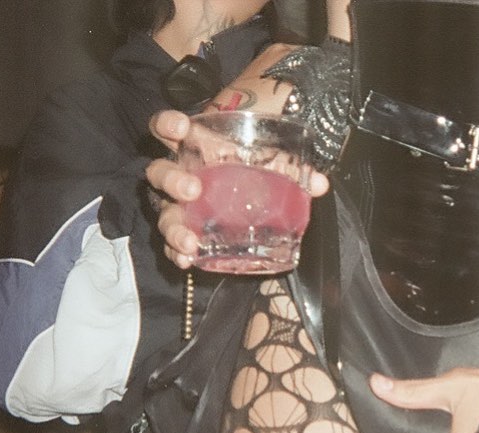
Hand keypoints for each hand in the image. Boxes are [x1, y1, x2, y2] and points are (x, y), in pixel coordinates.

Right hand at [145, 42, 332, 268]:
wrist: (249, 197)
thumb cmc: (252, 172)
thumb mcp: (271, 166)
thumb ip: (292, 171)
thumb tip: (319, 184)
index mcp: (195, 149)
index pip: (167, 129)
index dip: (167, 124)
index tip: (182, 128)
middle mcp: (180, 175)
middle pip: (159, 173)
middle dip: (171, 180)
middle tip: (193, 190)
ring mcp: (179, 206)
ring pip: (163, 213)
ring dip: (173, 227)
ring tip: (190, 241)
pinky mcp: (186, 232)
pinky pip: (172, 244)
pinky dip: (177, 253)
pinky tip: (187, 261)